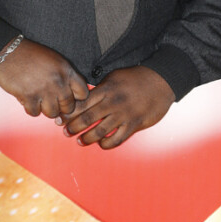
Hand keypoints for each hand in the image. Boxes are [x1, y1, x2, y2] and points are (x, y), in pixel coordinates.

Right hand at [0, 38, 88, 117]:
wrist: (8, 52)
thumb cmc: (30, 55)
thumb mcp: (54, 60)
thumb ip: (65, 76)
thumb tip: (71, 94)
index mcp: (66, 70)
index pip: (83, 93)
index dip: (76, 98)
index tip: (69, 97)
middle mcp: (58, 81)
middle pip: (69, 106)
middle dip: (61, 106)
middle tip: (52, 101)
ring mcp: (44, 90)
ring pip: (53, 113)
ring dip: (45, 109)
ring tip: (39, 100)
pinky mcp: (29, 97)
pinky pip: (35, 113)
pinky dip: (31, 108)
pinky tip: (28, 99)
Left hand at [58, 66, 175, 148]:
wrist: (161, 81)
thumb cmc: (135, 78)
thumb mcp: (114, 77)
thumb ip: (99, 89)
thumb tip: (82, 98)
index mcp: (106, 89)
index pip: (81, 103)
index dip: (68, 113)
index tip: (59, 119)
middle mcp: (112, 102)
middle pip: (87, 118)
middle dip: (73, 127)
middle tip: (66, 132)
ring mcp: (123, 114)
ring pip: (99, 131)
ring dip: (87, 138)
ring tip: (80, 141)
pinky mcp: (134, 124)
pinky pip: (116, 139)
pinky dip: (106, 144)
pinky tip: (101, 144)